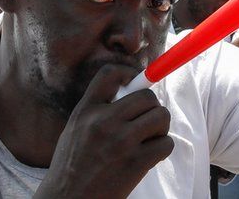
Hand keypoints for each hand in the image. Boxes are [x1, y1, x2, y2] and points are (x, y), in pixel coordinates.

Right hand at [36, 64, 173, 198]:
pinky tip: (150, 156)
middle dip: (152, 107)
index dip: (130, 72)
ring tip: (149, 138)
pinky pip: (166, 143)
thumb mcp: (75, 129)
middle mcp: (103, 121)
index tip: (137, 80)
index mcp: (86, 111)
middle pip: (146, 96)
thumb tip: (131, 91)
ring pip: (161, 116)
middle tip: (146, 121)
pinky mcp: (136, 163)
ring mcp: (121, 142)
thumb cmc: (73, 166)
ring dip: (160, 127)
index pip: (110, 73)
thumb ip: (97, 109)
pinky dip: (163, 148)